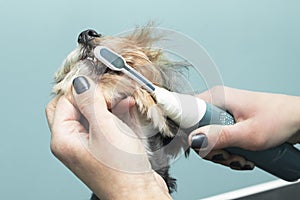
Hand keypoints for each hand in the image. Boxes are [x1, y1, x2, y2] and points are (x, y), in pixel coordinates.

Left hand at [46, 76, 170, 199]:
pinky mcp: (107, 146)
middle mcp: (74, 142)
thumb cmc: (122, 171)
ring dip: (108, 102)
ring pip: (94, 114)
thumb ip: (90, 102)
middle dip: (92, 94)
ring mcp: (91, 144)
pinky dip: (117, 112)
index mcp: (64, 140)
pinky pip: (108, 123)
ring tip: (123, 94)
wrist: (140, 195)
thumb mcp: (105, 129)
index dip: (80, 88)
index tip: (97, 78)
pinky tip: (129, 105)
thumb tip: (81, 82)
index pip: (63, 102)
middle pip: (75, 107)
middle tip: (107, 86)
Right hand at [189, 86, 299, 169]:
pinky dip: (228, 152)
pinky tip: (242, 156)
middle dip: (211, 149)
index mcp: (217, 98)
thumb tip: (194, 140)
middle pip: (197, 130)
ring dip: (223, 153)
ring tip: (241, 158)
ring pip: (209, 138)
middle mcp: (218, 104)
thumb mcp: (248, 133)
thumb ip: (220, 137)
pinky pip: (219, 140)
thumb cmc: (280, 119)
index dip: (187, 130)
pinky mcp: (230, 123)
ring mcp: (224, 114)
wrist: (299, 120)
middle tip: (228, 156)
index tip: (200, 144)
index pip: (186, 111)